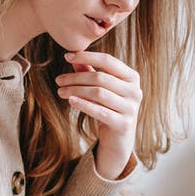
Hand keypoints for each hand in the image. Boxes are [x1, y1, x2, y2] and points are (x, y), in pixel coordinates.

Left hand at [55, 51, 141, 179]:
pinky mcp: (123, 124)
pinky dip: (83, 104)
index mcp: (132, 77)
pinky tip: (70, 101)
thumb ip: (90, 72)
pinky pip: (99, 111)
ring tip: (60, 91)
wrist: (119, 138)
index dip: (87, 57)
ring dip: (76, 90)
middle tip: (59, 80)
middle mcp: (135, 91)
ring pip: (98, 93)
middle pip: (101, 78)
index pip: (108, 60)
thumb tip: (73, 58)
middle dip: (76, 77)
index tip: (67, 56)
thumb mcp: (102, 89)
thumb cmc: (109, 108)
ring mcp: (131, 108)